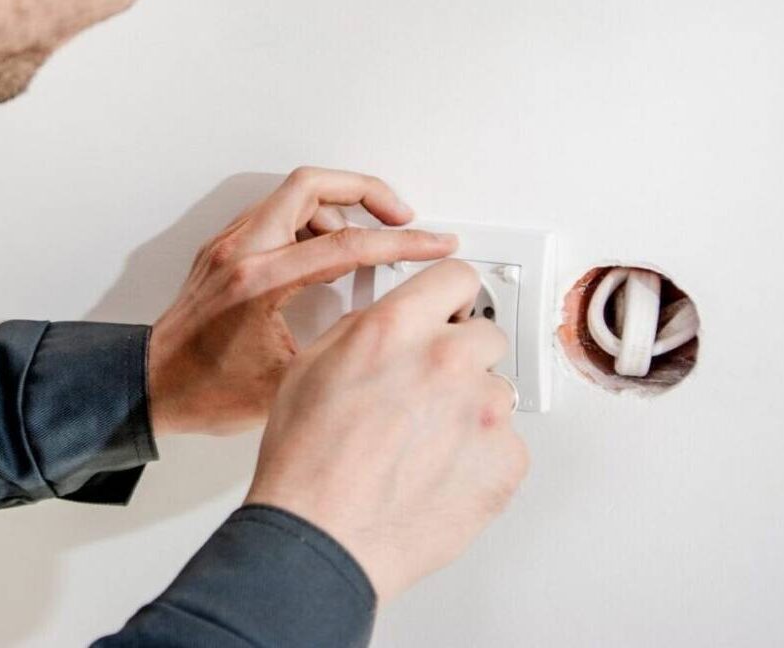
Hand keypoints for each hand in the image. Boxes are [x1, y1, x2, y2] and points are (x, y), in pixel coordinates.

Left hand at [146, 167, 457, 435]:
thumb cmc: (204, 392)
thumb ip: (339, 348)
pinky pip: (273, 215)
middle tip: (400, 215)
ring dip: (336, 208)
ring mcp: (227, 247)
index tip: (433, 243)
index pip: (345, 243)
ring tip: (365, 241)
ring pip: (291, 196)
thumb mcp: (287, 383)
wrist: (151, 388)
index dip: (401, 243)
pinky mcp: (222, 252)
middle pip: (311, 185)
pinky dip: (308, 223)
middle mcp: (240, 252)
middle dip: (366, 191)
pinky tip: (325, 254)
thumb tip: (385, 333)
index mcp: (258, 282)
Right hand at [245, 260, 529, 602]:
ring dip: (470, 407)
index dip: (450, 295)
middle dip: (459, 354)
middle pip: (485, 333)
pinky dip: (481, 454)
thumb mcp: (310, 367)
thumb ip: (362, 331)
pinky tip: (438, 470)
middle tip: (426, 389)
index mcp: (396, 328)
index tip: (451, 307)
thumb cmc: (306, 462)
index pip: (457, 277)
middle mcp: (447, 360)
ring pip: (496, 390)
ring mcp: (485, 412)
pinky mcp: (508, 461)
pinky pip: (507, 442)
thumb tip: (391, 323)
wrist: (324, 536)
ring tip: (423, 442)